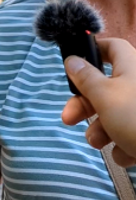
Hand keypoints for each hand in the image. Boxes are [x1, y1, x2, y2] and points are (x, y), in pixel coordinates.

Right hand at [62, 39, 135, 166]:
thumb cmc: (135, 116)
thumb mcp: (104, 95)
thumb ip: (85, 77)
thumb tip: (72, 59)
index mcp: (132, 65)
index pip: (111, 47)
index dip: (91, 53)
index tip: (72, 67)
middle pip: (105, 87)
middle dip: (85, 105)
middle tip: (69, 118)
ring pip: (114, 114)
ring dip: (101, 130)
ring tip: (98, 142)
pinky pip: (129, 133)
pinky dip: (123, 144)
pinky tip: (127, 152)